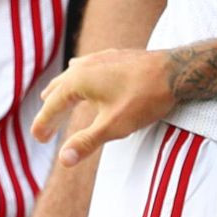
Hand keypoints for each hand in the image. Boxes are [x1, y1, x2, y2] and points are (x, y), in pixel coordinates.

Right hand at [33, 48, 169, 166]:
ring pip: (72, 76)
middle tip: (45, 129)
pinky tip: (83, 75)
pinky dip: (78, 79)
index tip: (38, 139)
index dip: (44, 124)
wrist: (177, 71)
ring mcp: (100, 58)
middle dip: (50, 110)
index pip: (52, 106)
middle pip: (59, 89)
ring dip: (61, 91)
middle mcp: (85, 65)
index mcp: (78, 80)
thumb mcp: (113, 125)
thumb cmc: (145, 98)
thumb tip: (63, 160)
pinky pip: (87, 68)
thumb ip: (86, 142)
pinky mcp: (115, 57)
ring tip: (52, 98)